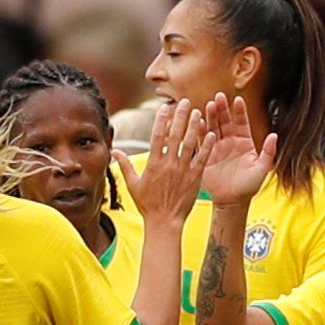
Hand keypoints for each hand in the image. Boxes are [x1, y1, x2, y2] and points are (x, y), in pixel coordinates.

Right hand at [118, 97, 213, 223]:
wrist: (164, 222)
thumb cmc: (148, 204)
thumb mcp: (133, 184)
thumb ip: (125, 165)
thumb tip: (114, 151)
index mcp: (154, 162)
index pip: (158, 134)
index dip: (162, 119)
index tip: (165, 107)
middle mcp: (169, 163)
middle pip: (175, 134)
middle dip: (180, 116)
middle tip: (185, 101)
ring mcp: (183, 169)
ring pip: (190, 143)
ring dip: (194, 125)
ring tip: (198, 111)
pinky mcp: (195, 177)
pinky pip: (202, 158)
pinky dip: (207, 145)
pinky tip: (211, 133)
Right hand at [201, 93, 277, 205]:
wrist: (232, 201)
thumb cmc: (249, 186)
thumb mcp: (262, 169)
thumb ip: (268, 152)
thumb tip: (274, 135)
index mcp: (244, 142)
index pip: (242, 122)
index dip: (240, 111)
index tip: (237, 100)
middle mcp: (230, 142)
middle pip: (225, 121)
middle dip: (222, 109)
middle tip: (218, 97)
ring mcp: (217, 147)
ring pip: (213, 127)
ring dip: (211, 116)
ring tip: (209, 105)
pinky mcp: (206, 155)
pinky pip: (202, 141)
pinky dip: (200, 131)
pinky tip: (198, 122)